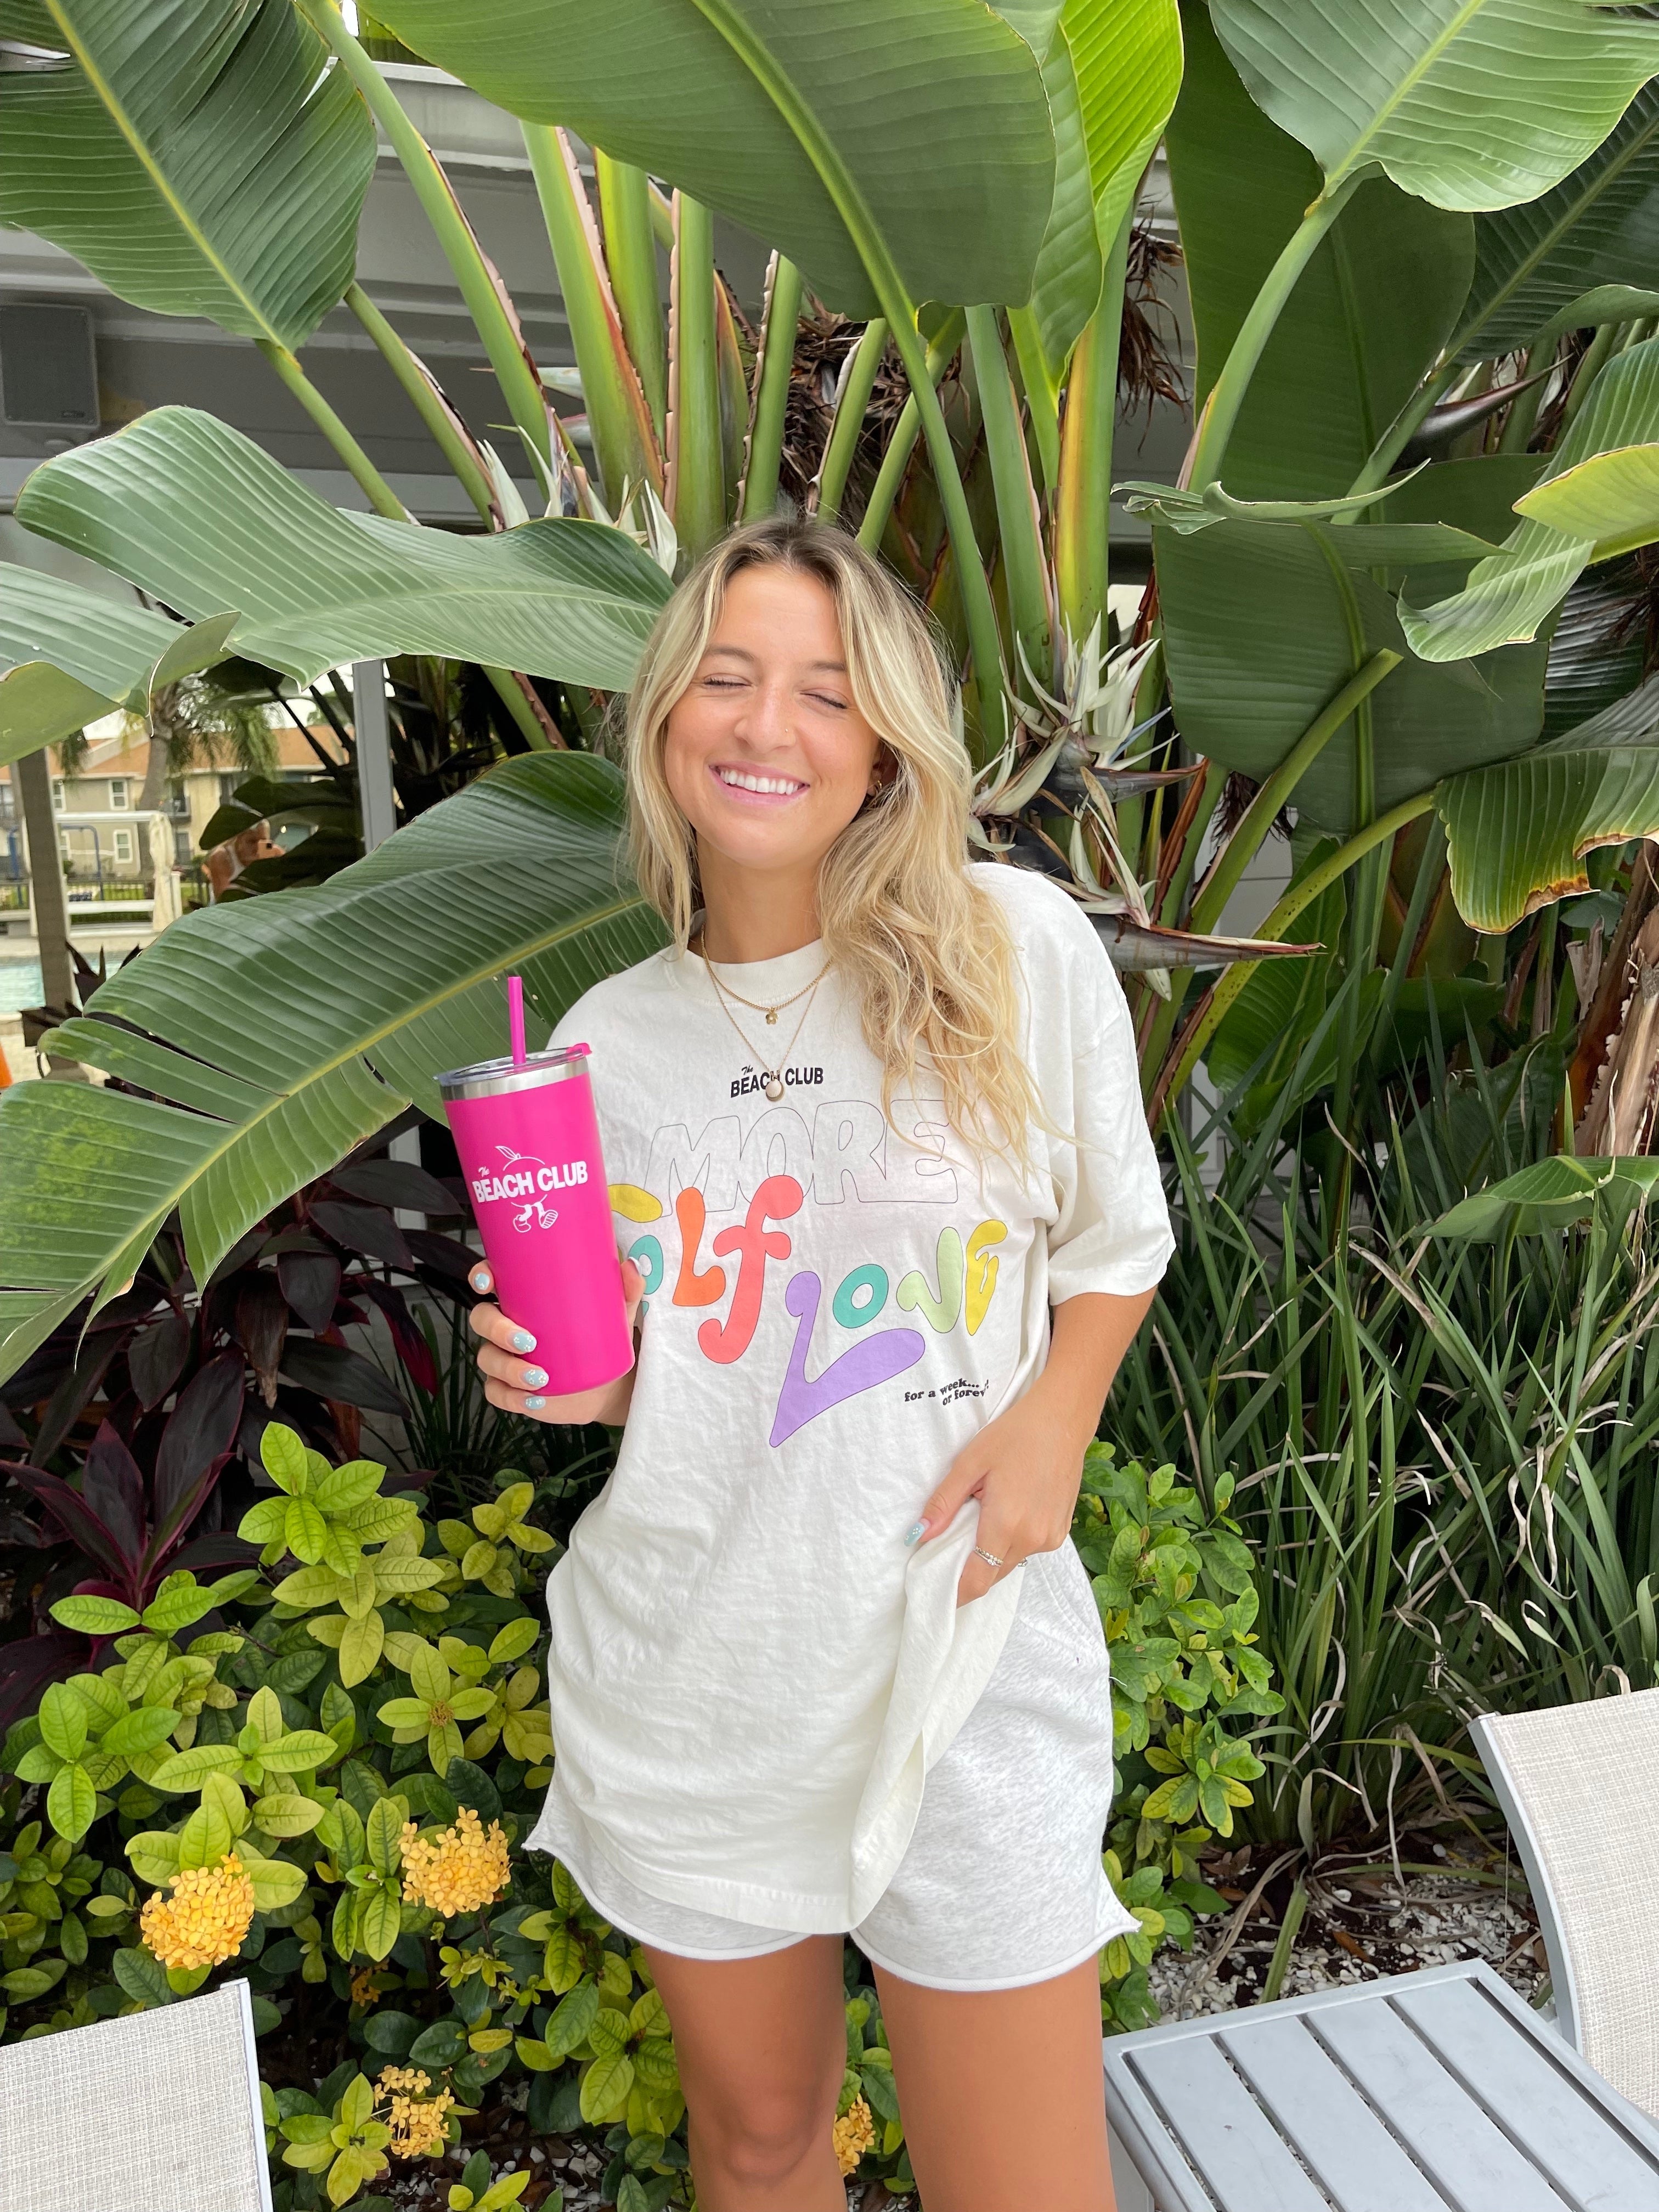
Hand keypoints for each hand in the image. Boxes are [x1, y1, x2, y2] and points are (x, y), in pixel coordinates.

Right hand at [468, 1258, 643, 1426]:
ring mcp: (505, 1357)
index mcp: (524, 1297)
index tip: (488, 1283)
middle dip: (496, 1328)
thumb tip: (630, 1266)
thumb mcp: (616, 1311)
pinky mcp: (510, 1387)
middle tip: (528, 1341)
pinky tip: (532, 1400)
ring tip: (540, 1378)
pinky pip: (496, 1392)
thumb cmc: (603, 1336)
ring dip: (508, 1368)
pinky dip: (510, 1396)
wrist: (608, 1383)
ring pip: (487, 1358)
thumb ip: (626, 1289)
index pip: (490, 1280)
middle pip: (482, 1319)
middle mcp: (507, 1324)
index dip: (480, 1277)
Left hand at [908, 1372, 1094, 1605]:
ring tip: (979, 1521)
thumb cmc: (1014, 1435)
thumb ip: (944, 1503)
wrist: (1062, 1420)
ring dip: (991, 1555)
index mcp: (1007, 1525)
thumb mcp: (970, 1463)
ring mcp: (1051, 1537)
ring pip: (1010, 1563)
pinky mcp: (1061, 1531)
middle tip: (949, 1551)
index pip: (977, 1580)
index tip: (937, 1591)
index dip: (956, 1593)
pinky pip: (1028, 1549)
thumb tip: (919, 1536)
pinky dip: (1011, 1542)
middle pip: (992, 1575)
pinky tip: (1006, 1514)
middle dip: (969, 1571)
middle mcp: (1033, 1539)